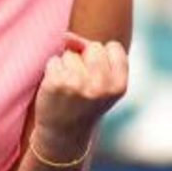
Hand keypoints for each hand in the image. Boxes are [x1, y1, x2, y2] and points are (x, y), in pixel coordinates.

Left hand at [32, 32, 127, 157]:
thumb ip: (92, 53)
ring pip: (71, 53)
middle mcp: (101, 85)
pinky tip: (56, 90)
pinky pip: (54, 60)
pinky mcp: (56, 83)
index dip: (103, 58)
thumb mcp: (101, 81)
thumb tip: (66, 36)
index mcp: (119, 85)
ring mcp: (78, 84)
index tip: (99, 76)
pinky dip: (52, 71)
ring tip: (69, 89)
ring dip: (66, 66)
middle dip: (85, 59)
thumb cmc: (84, 102)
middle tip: (82, 83)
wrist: (63, 134)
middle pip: (93, 47)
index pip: (113, 47)